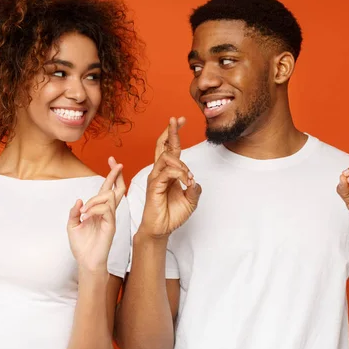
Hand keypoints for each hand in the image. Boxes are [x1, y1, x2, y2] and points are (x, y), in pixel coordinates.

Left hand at [67, 157, 125, 273]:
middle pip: (116, 189)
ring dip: (94, 200)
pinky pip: (106, 210)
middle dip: (115, 174)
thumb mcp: (72, 225)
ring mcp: (110, 218)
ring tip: (84, 211)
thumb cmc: (81, 245)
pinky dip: (94, 209)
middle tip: (116, 163)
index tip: (111, 161)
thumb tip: (79, 200)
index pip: (107, 188)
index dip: (110, 175)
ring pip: (108, 197)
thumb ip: (74, 211)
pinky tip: (86, 216)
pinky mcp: (111, 225)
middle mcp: (107, 212)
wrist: (86, 262)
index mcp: (98, 210)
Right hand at [139, 117, 201, 238]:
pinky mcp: (154, 186)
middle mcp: (160, 172)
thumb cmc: (172, 214)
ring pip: (167, 158)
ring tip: (188, 178)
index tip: (181, 120)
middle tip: (176, 119)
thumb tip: (195, 181)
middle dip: (171, 131)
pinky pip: (166, 173)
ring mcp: (156, 178)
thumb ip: (194, 189)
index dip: (174, 133)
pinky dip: (179, 175)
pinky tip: (185, 182)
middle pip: (163, 146)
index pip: (171, 148)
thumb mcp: (191, 201)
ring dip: (182, 165)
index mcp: (169, 172)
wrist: (162, 229)